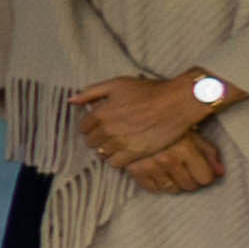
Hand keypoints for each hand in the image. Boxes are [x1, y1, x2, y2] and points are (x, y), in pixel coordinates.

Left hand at [74, 71, 223, 167]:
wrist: (177, 102)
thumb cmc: (148, 91)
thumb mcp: (117, 84)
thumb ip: (91, 92)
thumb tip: (71, 101)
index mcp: (100, 113)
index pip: (83, 127)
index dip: (91, 126)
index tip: (100, 124)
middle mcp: (107, 130)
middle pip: (91, 142)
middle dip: (98, 138)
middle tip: (110, 134)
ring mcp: (121, 143)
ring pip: (102, 153)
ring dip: (107, 149)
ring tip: (118, 143)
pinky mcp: (135, 153)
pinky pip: (116, 163)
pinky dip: (118, 159)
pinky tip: (125, 151)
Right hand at [120, 132, 229, 195]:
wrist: (135, 115)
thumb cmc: (168, 122)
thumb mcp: (192, 132)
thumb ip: (208, 152)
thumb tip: (220, 173)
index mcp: (184, 148)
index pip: (205, 178)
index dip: (206, 174)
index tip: (202, 169)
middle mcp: (167, 159)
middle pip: (189, 185)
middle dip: (192, 179)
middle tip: (187, 168)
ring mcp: (149, 166)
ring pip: (172, 189)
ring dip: (175, 182)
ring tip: (173, 170)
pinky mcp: (134, 170)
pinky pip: (152, 188)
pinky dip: (158, 183)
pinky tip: (159, 172)